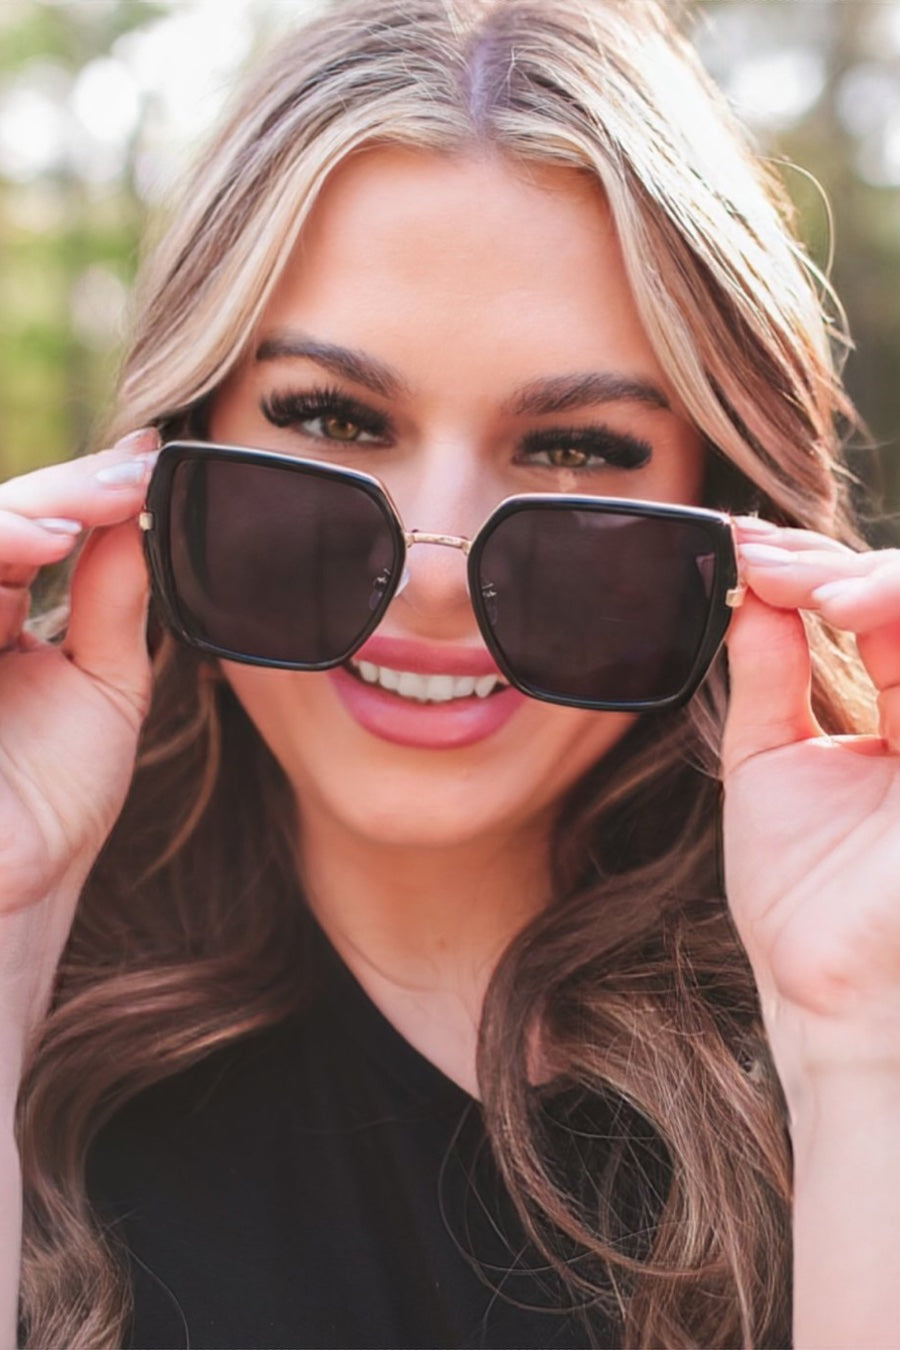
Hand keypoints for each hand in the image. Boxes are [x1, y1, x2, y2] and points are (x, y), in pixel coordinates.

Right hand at [0, 429, 157, 1097]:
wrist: (21, 888)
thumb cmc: (56, 799)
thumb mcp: (104, 685)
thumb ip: (114, 601)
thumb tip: (140, 512)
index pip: (28, 528)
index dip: (83, 490)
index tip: (151, 462)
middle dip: (60, 491)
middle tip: (129, 478)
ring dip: (19, 516)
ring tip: (80, 519)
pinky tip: (39, 549)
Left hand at [721, 519, 899, 1096]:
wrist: (819, 990)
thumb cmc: (800, 894)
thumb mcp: (769, 761)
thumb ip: (768, 675)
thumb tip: (754, 592)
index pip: (880, 611)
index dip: (814, 571)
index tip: (739, 550)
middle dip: (836, 564)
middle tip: (759, 559)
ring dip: (878, 578)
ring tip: (798, 580)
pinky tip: (841, 605)